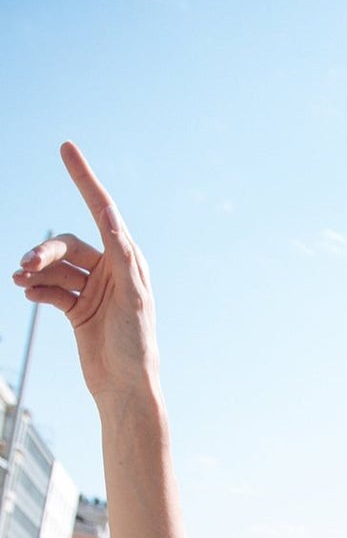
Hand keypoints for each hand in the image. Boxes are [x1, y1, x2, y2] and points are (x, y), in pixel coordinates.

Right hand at [12, 144, 159, 404]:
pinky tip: (28, 294)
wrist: (126, 389)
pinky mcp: (78, 311)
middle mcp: (111, 272)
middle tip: (25, 266)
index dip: (84, 179)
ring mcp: (93, 291)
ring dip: (36, 270)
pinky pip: (51, 290)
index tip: (66, 147)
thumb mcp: (132, 299)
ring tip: (19, 280)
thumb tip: (109, 216)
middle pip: (68, 246)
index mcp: (128, 262)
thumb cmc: (136, 346)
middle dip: (45, 253)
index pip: (102, 211)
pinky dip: (39, 289)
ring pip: (56, 268)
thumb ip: (121, 257)